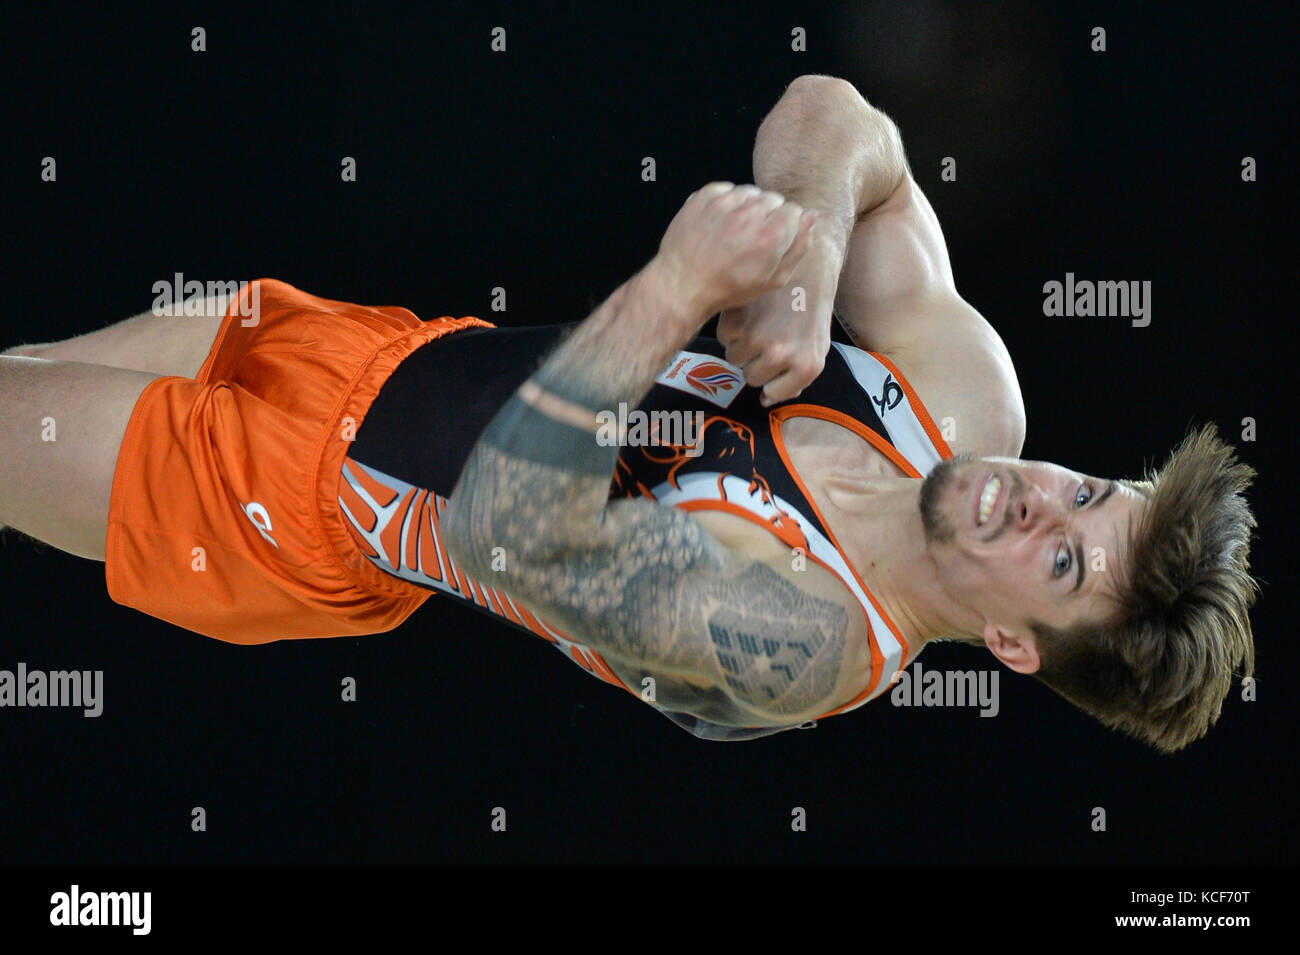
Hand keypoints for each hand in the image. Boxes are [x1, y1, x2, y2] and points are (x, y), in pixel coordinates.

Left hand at [653, 182, 816, 323]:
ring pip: (751, 192)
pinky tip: (720, 224)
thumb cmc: (729, 287)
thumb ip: (799, 246)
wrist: (683, 284)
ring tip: (734, 232)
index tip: (771, 242)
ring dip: (747, 207)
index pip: (794, 211)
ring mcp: (724, 203)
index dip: (785, 228)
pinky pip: (727, 189)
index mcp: (771, 235)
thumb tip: (813, 216)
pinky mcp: (705, 196)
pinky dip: (726, 202)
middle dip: (767, 216)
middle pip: (773, 199)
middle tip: (751, 239)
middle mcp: (749, 214)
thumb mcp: (773, 280)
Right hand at [716, 228, 843, 404]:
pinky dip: (731, 326)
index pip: (770, 393)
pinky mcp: (736, 319)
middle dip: (755, 361)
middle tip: (767, 336)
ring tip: (759, 321)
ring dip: (741, 345)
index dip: (771, 378)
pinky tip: (749, 310)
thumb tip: (767, 399)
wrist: (807, 259)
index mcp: (806, 365)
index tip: (775, 362)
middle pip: (750, 377)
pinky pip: (723, 337)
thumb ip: (797, 376)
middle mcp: (781, 355)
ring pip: (733, 358)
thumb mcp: (818, 342)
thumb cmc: (812, 303)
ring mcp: (755, 337)